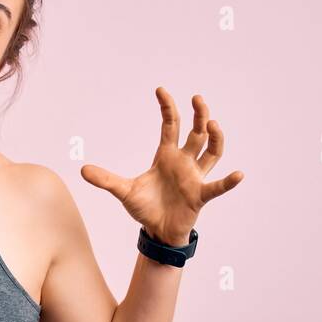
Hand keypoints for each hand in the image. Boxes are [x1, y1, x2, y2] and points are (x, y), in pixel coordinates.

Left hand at [81, 87, 242, 245]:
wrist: (157, 232)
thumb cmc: (145, 208)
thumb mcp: (123, 191)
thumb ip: (106, 180)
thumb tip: (82, 170)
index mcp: (166, 156)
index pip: (170, 125)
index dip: (168, 107)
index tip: (161, 90)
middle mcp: (184, 162)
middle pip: (196, 133)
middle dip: (198, 115)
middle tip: (197, 98)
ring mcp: (195, 177)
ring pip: (211, 152)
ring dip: (214, 138)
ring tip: (212, 123)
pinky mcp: (200, 195)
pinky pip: (217, 186)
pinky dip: (228, 181)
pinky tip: (238, 174)